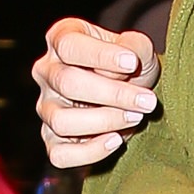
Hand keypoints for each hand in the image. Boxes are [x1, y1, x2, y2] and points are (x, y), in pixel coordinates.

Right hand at [35, 18, 158, 171]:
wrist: (133, 96)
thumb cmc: (131, 67)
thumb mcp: (139, 48)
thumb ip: (134, 47)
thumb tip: (122, 67)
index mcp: (61, 39)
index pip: (69, 46)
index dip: (101, 55)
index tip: (132, 63)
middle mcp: (47, 72)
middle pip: (67, 83)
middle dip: (113, 94)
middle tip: (146, 101)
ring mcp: (46, 107)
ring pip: (62, 121)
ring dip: (104, 122)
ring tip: (135, 117)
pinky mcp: (52, 139)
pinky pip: (60, 154)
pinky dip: (90, 151)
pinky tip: (116, 140)